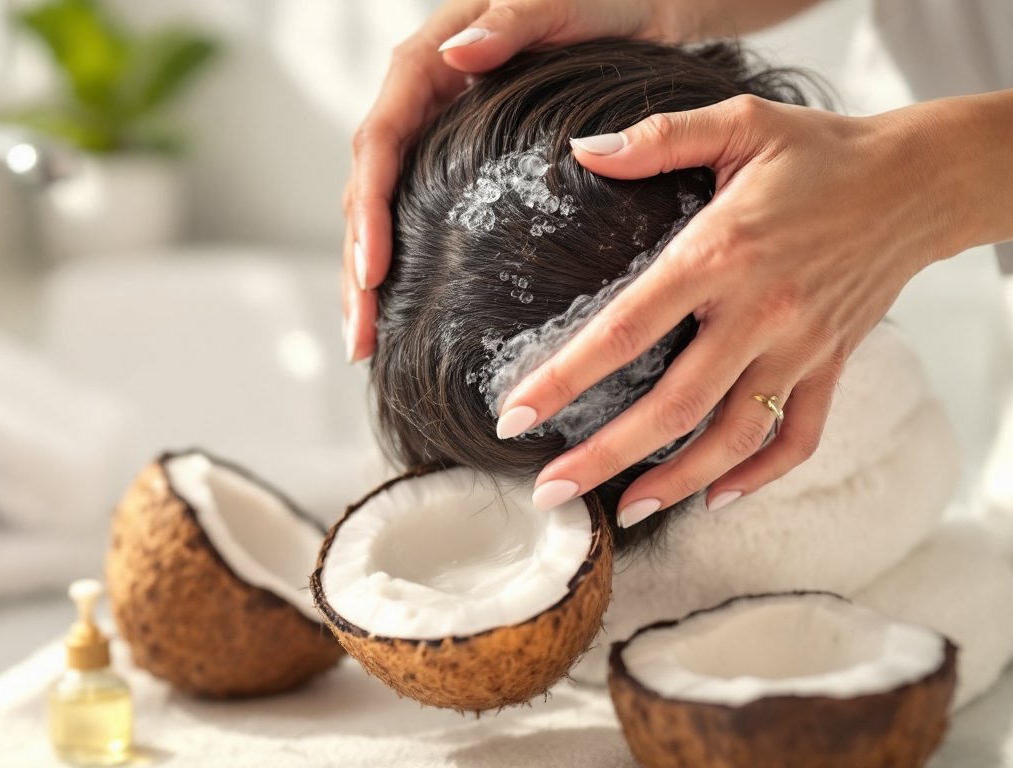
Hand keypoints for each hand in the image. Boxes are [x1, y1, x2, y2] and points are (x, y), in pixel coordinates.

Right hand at [341, 0, 664, 360]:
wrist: (653, 4)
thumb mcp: (566, 3)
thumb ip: (511, 22)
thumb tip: (453, 56)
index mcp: (431, 60)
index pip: (381, 140)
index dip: (369, 208)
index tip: (373, 271)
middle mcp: (424, 98)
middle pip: (368, 188)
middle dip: (357, 267)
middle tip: (360, 336)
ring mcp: (439, 132)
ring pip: (383, 209)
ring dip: (368, 279)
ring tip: (366, 344)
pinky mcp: (460, 160)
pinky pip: (417, 213)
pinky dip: (405, 264)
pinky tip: (402, 312)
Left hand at [497, 94, 962, 525]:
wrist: (920, 179)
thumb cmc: (819, 152)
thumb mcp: (739, 124)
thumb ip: (658, 138)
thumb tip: (583, 150)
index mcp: (720, 255)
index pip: (624, 331)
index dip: (563, 379)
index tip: (513, 418)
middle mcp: (758, 313)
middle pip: (672, 407)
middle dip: (603, 457)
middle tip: (548, 490)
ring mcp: (799, 347)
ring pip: (732, 438)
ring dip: (675, 482)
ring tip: (623, 510)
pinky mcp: (831, 365)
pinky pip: (798, 437)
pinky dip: (759, 476)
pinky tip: (715, 496)